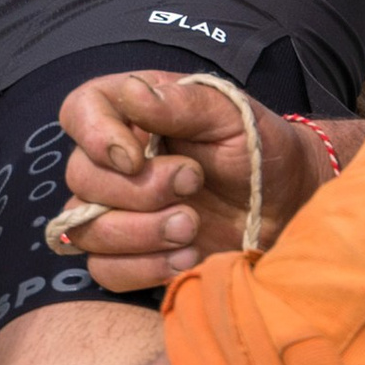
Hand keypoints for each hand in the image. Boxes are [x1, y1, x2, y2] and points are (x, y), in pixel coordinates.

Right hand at [49, 71, 349, 289]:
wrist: (286, 204)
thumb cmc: (257, 147)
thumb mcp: (230, 114)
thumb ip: (182, 103)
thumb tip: (132, 93)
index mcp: (130, 112)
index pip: (79, 111)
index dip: (94, 136)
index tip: (135, 158)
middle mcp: (114, 161)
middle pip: (81, 179)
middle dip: (138, 191)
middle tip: (194, 185)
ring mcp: (118, 211)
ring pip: (87, 230)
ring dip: (140, 235)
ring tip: (192, 229)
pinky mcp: (131, 255)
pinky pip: (105, 271)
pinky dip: (143, 269)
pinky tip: (186, 257)